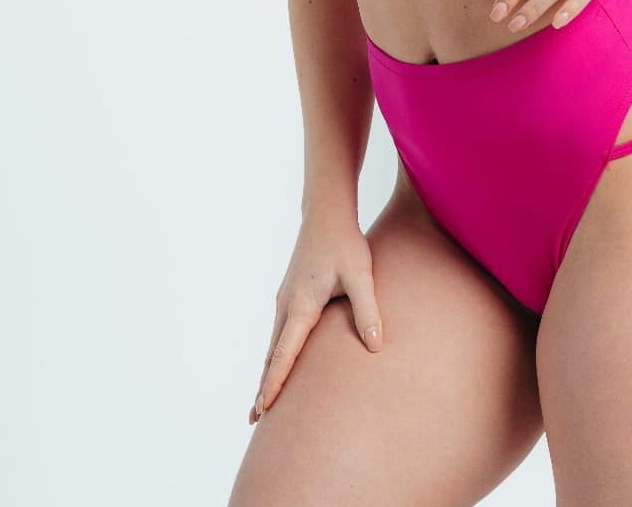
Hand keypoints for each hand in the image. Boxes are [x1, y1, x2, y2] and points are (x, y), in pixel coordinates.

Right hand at [249, 207, 383, 424]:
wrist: (326, 213)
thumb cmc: (345, 243)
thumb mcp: (361, 275)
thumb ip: (367, 310)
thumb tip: (376, 346)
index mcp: (301, 306)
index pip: (284, 354)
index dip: (274, 383)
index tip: (262, 408)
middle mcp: (286, 305)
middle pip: (271, 354)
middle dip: (264, 385)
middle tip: (255, 418)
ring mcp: (285, 299)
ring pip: (273, 343)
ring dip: (267, 371)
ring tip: (263, 399)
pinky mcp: (290, 293)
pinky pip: (279, 332)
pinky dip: (275, 353)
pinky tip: (278, 362)